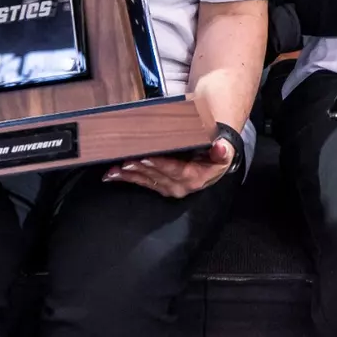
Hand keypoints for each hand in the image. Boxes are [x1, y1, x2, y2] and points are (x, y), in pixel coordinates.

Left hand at [103, 136, 235, 197]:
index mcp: (194, 178)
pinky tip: (112, 175)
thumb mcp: (224, 151)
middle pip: (156, 176)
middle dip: (139, 169)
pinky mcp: (159, 186)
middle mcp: (180, 187)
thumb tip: (221, 147)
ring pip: (146, 180)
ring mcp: (168, 188)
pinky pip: (142, 183)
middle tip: (124, 160)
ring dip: (129, 175)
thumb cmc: (216, 152)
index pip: (175, 170)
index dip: (160, 164)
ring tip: (114, 169)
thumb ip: (222, 150)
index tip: (146, 157)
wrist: (213, 161)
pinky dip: (127, 178)